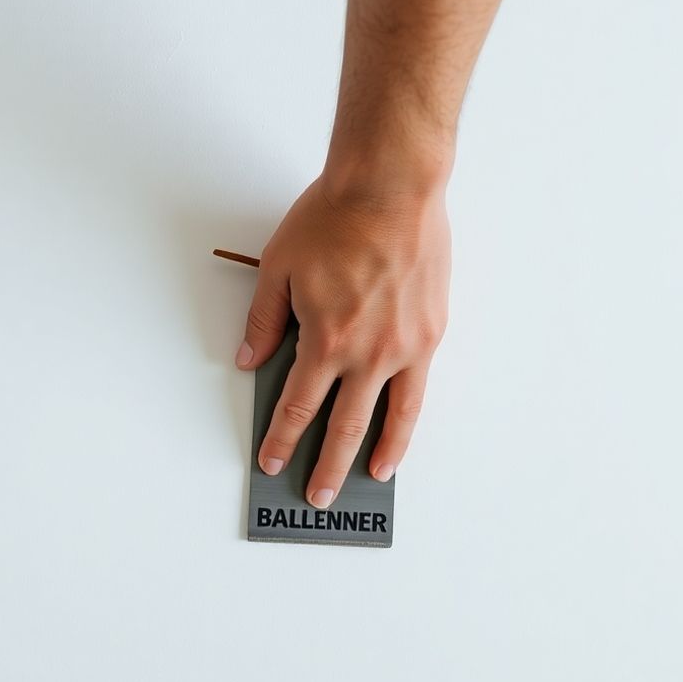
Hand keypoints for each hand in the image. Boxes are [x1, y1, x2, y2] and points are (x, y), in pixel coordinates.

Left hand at [236, 174, 449, 507]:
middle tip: (319, 495)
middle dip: (328, 466)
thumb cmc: (335, 219)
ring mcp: (407, 347)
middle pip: (345, 427)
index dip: (284, 439)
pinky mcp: (433, 332)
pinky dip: (411, 417)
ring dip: (381, 453)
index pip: (298, 407)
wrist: (390, 186)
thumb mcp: (279, 269)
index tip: (274, 461)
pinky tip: (404, 429)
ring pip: (393, 417)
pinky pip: (421, 388)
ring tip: (372, 478)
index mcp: (325, 342)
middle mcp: (369, 355)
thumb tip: (249, 360)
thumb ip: (264, 323)